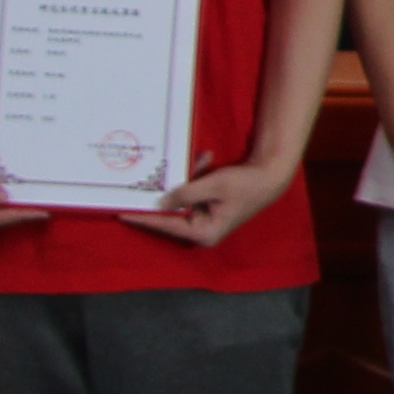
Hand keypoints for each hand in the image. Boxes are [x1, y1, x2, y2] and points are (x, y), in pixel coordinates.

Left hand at [144, 156, 295, 249]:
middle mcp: (202, 231)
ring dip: (192, 177)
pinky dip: (199, 177)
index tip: (122, 214)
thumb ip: (184, 194)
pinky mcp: (210, 208)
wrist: (271, 176)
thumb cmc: (245, 184)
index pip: (167, 225)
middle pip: (174, 211)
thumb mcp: (212, 186)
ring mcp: (206, 220)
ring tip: (204, 160)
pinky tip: (207, 160)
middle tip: (157, 176)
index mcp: (203, 233)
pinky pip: (194, 194)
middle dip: (173, 188)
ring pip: (184, 198)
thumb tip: (160, 203)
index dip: (144, 217)